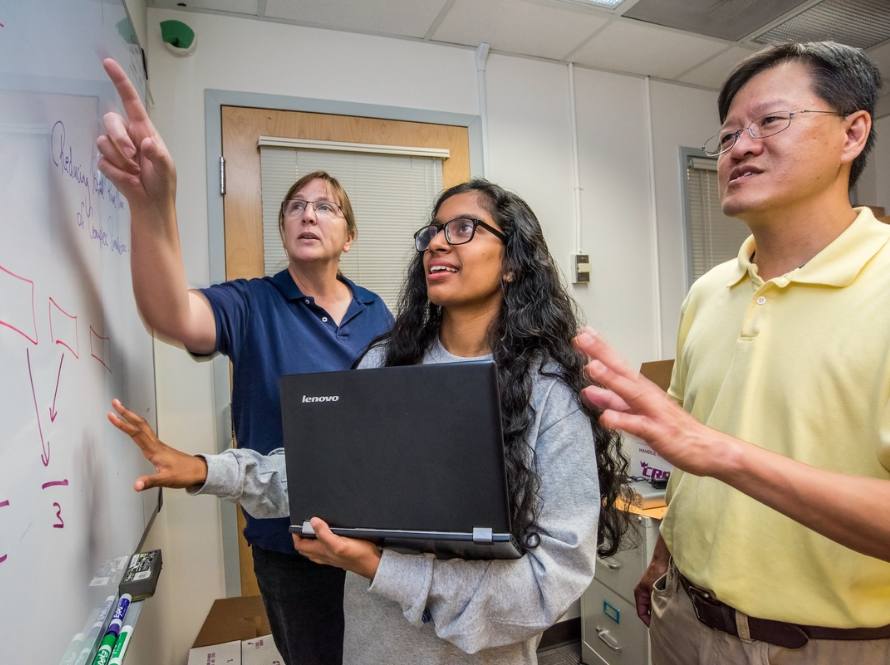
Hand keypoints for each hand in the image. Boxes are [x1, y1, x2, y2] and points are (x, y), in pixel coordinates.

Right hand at [96, 59, 176, 216]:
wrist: (151, 204)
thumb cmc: (162, 183)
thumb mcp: (166, 168)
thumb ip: (158, 154)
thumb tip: (147, 142)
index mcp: (144, 129)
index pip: (130, 100)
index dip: (119, 81)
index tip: (108, 63)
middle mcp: (127, 134)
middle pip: (110, 120)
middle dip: (119, 138)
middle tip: (133, 157)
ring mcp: (114, 148)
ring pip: (104, 142)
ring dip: (121, 160)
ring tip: (136, 172)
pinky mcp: (106, 162)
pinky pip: (103, 161)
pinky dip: (117, 173)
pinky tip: (129, 179)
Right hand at [107, 398, 206, 490]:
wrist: (198, 471)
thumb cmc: (185, 474)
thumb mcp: (166, 480)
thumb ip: (150, 481)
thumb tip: (136, 485)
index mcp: (155, 450)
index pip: (136, 433)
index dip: (123, 424)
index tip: (112, 415)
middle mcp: (156, 444)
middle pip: (139, 424)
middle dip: (126, 413)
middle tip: (115, 403)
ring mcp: (158, 445)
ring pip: (143, 427)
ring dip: (131, 417)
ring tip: (122, 410)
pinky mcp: (160, 448)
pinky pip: (146, 432)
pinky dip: (138, 426)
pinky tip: (135, 427)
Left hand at [293, 517, 381, 579]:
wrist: (373, 564)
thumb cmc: (358, 555)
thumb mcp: (340, 543)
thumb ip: (325, 533)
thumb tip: (313, 521)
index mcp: (321, 552)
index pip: (300, 545)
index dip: (296, 535)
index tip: (297, 524)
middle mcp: (324, 555)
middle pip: (305, 548)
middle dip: (301, 536)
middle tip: (304, 524)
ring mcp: (331, 556)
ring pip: (314, 549)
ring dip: (311, 539)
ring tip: (313, 527)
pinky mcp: (339, 554)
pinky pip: (324, 549)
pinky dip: (321, 541)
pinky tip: (328, 535)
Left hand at [573, 327, 722, 476]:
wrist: (705, 448)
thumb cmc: (671, 429)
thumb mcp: (636, 413)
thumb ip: (612, 401)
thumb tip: (588, 389)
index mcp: (641, 389)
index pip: (618, 365)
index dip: (600, 349)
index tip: (582, 333)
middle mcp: (647, 395)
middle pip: (622, 370)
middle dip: (601, 353)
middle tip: (581, 337)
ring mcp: (653, 412)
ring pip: (629, 393)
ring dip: (611, 379)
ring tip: (592, 367)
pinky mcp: (658, 432)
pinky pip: (638, 425)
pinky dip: (622, 420)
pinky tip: (606, 417)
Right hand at [634, 554, 668, 625]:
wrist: (664, 560)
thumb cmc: (657, 570)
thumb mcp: (654, 591)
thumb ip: (654, 603)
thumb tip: (658, 616)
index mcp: (639, 593)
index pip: (641, 612)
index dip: (647, 621)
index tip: (653, 626)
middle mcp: (645, 593)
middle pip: (648, 610)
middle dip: (654, 616)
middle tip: (661, 623)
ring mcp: (651, 590)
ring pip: (654, 605)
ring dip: (659, 609)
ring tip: (666, 615)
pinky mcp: (659, 589)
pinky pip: (660, 600)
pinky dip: (664, 604)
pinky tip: (670, 606)